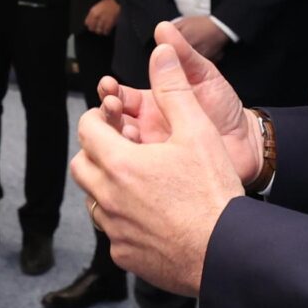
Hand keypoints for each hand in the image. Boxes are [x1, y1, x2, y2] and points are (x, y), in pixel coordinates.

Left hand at [70, 41, 246, 296]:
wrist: (226, 251)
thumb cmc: (212, 192)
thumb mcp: (197, 130)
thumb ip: (174, 89)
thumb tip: (161, 51)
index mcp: (119, 163)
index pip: (87, 129)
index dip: (100, 118)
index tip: (117, 119)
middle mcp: (107, 197)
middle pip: (82, 165)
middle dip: (97, 151)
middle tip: (124, 147)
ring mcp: (114, 230)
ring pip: (94, 201)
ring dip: (107, 187)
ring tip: (139, 181)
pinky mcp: (124, 256)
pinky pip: (112, 233)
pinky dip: (123, 220)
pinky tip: (150, 216)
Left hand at [83, 0, 121, 35]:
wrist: (115, 2)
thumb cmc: (106, 4)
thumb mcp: (96, 7)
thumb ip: (91, 15)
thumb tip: (88, 23)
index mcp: (93, 12)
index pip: (87, 23)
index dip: (90, 25)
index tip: (92, 25)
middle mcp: (97, 16)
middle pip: (92, 28)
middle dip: (94, 29)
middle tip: (97, 28)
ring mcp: (103, 20)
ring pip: (99, 31)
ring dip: (100, 31)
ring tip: (102, 29)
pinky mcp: (110, 23)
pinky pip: (106, 31)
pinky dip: (106, 31)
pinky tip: (107, 29)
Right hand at [93, 22, 260, 183]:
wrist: (247, 143)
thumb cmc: (225, 107)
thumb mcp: (203, 75)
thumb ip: (183, 54)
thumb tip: (162, 28)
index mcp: (151, 102)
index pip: (118, 96)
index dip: (109, 90)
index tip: (108, 85)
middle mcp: (146, 126)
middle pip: (112, 121)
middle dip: (106, 112)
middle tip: (112, 106)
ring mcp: (151, 152)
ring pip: (119, 146)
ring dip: (115, 137)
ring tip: (127, 130)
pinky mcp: (161, 174)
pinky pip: (138, 170)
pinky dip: (131, 162)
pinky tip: (136, 155)